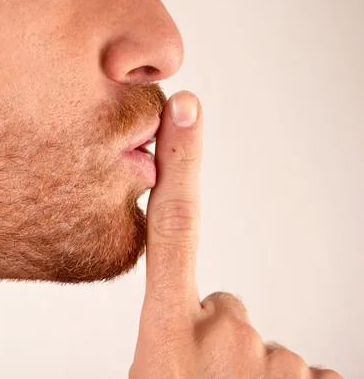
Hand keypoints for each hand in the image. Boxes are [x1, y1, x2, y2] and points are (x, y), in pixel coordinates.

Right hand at [130, 91, 341, 377]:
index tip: (185, 109)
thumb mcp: (151, 376)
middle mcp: (221, 337)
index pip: (172, 229)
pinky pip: (310, 376)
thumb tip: (207, 312)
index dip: (180, 165)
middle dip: (218, 341)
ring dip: (253, 377)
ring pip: (267, 350)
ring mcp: (272, 363)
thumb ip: (172, 338)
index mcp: (165, 336)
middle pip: (225, 310)